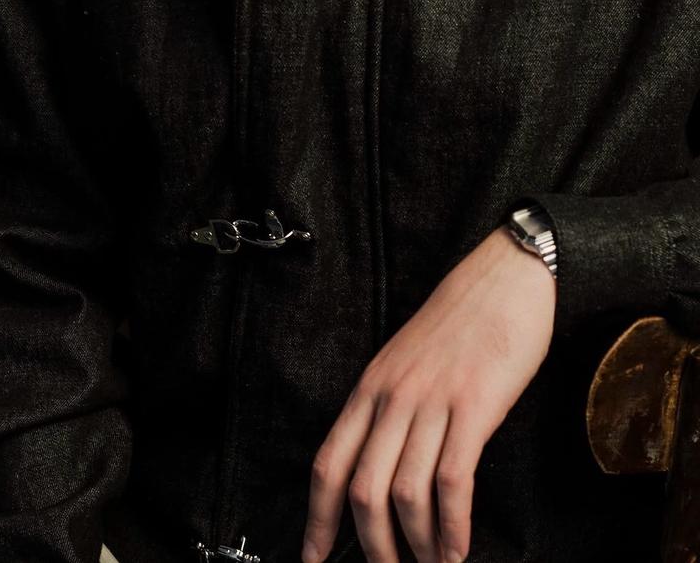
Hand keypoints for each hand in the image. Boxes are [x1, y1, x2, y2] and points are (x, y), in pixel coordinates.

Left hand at [301, 225, 556, 562]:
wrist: (501, 280)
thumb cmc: (458, 322)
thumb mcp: (406, 359)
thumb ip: (391, 406)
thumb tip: (383, 462)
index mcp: (372, 387)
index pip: (329, 461)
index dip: (317, 517)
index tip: (313, 555)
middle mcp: (393, 397)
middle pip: (362, 488)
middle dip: (372, 545)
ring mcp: (432, 401)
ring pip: (404, 492)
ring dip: (416, 544)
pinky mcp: (474, 405)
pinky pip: (452, 479)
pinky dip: (451, 524)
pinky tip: (457, 546)